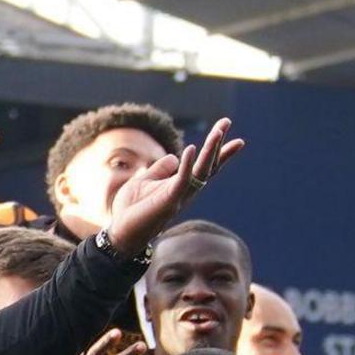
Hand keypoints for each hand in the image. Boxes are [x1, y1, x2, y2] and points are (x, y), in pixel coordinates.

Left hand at [95, 117, 242, 253]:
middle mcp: (185, 190)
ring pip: (201, 171)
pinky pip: (182, 181)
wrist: (120, 233)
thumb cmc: (132, 209)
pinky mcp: (169, 201)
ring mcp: (179, 196)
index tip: (234, 137)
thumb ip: (159, 170)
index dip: (219, 152)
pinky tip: (192, 148)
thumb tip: (173, 158)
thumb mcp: (145, 181)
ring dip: (210, 151)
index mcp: (180, 185)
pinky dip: (188, 165)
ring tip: (218, 131)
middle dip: (218, 144)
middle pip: (208, 165)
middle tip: (226, 121)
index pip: (204, 166)